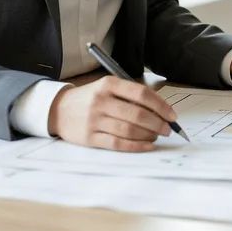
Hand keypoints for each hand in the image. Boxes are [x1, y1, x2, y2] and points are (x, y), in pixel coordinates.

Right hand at [47, 75, 176, 151]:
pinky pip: (118, 143)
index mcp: (108, 84)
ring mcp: (94, 120)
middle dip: (158, 123)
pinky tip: (147, 146)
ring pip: (129, 130)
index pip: (141, 94)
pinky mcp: (90, 137)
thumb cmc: (90, 98)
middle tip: (167, 129)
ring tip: (157, 136)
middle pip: (137, 114)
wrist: (58, 110)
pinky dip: (136, 146)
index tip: (172, 115)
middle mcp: (101, 101)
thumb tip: (160, 110)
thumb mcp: (107, 87)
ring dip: (149, 135)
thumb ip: (130, 95)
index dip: (161, 106)